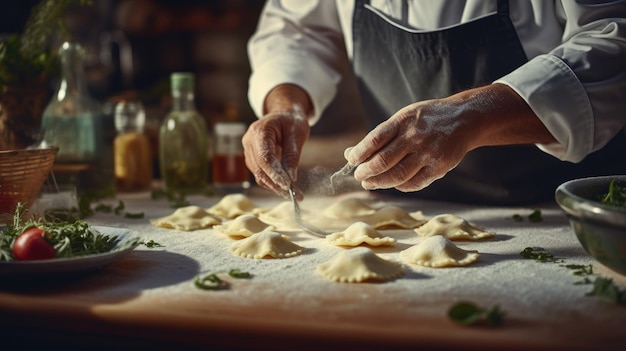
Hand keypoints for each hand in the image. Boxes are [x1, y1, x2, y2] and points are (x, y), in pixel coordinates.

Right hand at [242, 89, 311, 198]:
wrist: (283, 114)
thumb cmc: (291, 120)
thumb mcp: (297, 134)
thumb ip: (292, 155)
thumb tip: (291, 178)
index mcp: (259, 131)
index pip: (265, 158)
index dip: (275, 174)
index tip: (289, 185)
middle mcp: (249, 141)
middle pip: (260, 169)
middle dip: (277, 184)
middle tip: (296, 194)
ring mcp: (248, 151)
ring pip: (259, 175)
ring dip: (275, 186)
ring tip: (294, 193)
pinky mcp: (252, 159)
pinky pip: (261, 174)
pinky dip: (273, 183)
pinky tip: (286, 188)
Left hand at [346, 99, 469, 191]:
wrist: (465, 119)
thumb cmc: (427, 119)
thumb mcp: (405, 116)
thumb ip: (381, 135)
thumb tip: (352, 153)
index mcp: (404, 120)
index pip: (375, 140)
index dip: (359, 153)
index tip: (351, 160)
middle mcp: (416, 136)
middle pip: (383, 161)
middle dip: (366, 171)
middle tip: (359, 176)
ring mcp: (428, 153)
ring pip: (397, 176)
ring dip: (379, 182)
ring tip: (370, 183)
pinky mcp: (439, 167)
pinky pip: (414, 183)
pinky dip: (400, 186)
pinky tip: (393, 184)